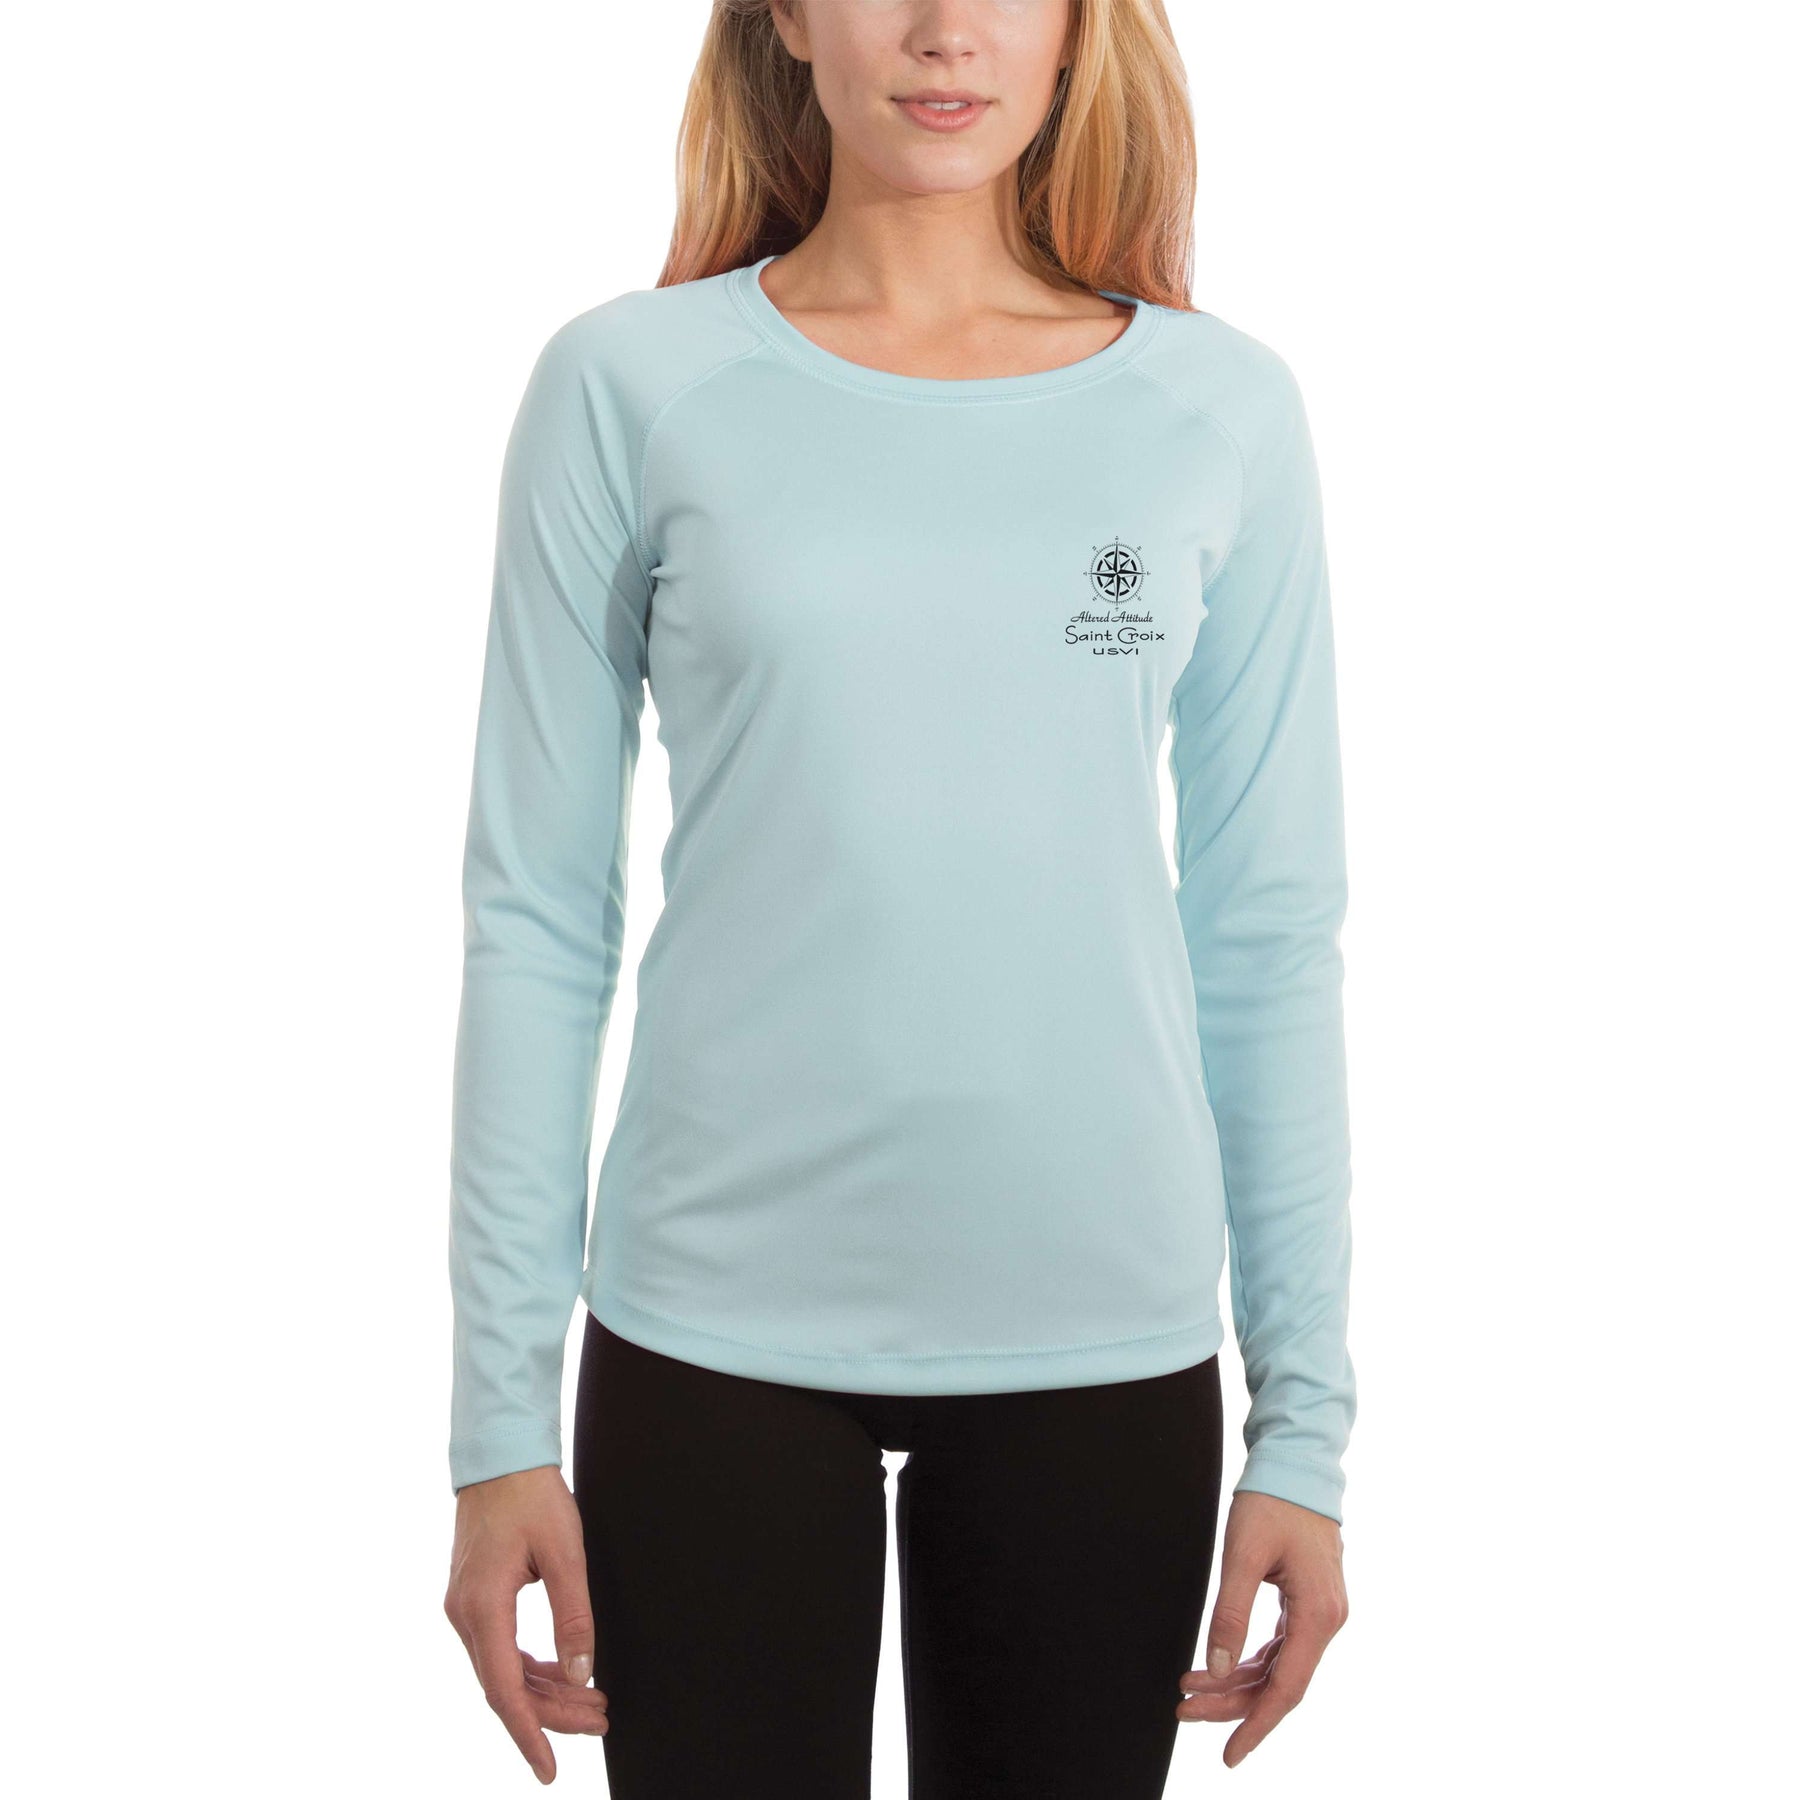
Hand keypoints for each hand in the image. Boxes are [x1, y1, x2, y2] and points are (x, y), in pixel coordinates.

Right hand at [444, 1465, 607, 1783]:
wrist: (500, 1456)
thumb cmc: (531, 1495)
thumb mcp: (564, 1552)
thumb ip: (574, 1615)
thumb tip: (583, 1673)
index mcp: (482, 1607)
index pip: (504, 1690)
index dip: (529, 1734)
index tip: (549, 1770)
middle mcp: (465, 1615)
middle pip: (506, 1686)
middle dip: (554, 1712)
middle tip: (602, 1721)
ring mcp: (465, 1608)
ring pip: (503, 1670)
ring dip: (546, 1690)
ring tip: (594, 1703)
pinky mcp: (474, 1598)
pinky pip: (500, 1649)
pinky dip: (530, 1667)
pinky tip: (561, 1673)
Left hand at [1175, 1489, 1347, 1766]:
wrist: (1296, 1463)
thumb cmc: (1272, 1502)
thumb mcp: (1243, 1556)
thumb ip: (1230, 1613)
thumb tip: (1217, 1668)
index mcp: (1318, 1614)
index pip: (1287, 1689)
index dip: (1256, 1724)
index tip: (1229, 1754)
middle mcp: (1327, 1619)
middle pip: (1279, 1682)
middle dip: (1231, 1702)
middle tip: (1184, 1709)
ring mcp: (1319, 1611)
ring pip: (1277, 1666)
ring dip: (1236, 1682)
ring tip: (1190, 1689)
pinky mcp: (1307, 1601)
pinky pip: (1279, 1646)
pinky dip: (1248, 1660)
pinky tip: (1219, 1667)